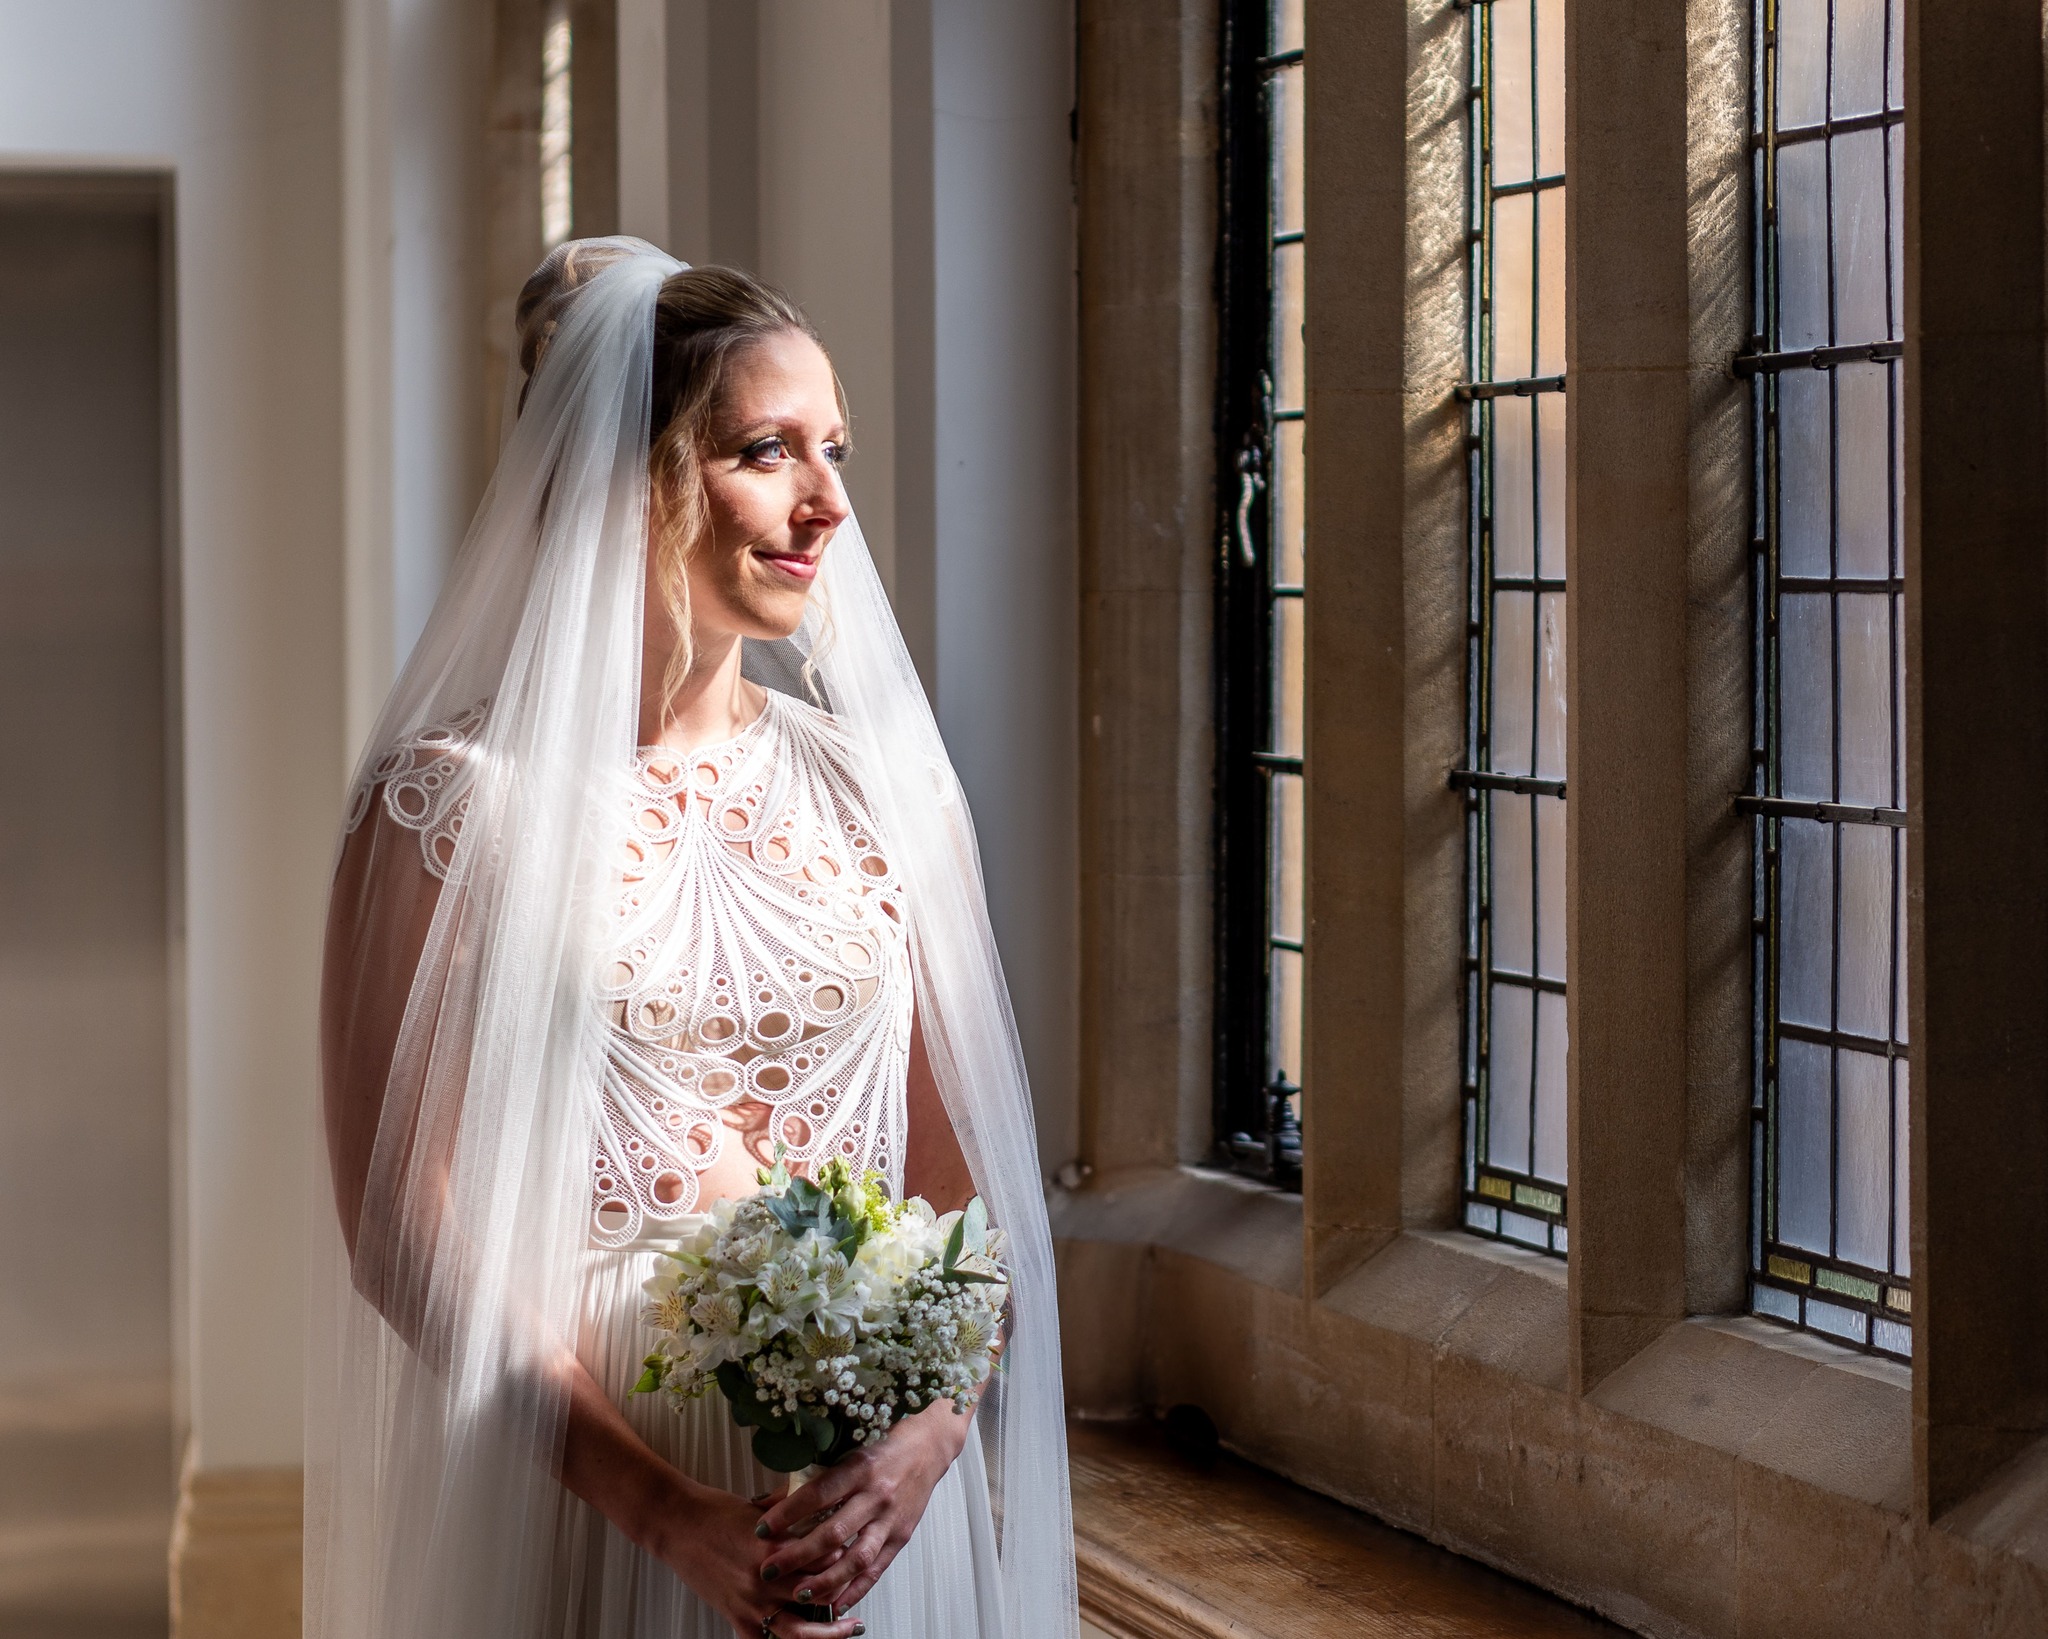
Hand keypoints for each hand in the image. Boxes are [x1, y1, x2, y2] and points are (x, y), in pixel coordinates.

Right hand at [645, 1476, 862, 1638]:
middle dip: (844, 1593)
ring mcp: (750, 1603)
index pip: (824, 1559)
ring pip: (799, 1631)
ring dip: (828, 1633)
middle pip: (819, 1595)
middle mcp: (765, 1579)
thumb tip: (819, 1497)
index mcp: (774, 1546)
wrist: (677, 1525)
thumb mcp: (761, 1506)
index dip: (845, 1557)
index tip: (856, 1553)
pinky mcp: (735, 1617)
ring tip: (849, 1628)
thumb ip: (792, 1508)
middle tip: (861, 1590)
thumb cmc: (715, 1511)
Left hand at [755, 1403, 972, 1613]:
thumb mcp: (846, 1451)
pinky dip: (856, 1589)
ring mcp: (890, 1519)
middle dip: (798, 1555)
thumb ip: (810, 1478)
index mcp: (859, 1469)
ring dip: (826, 1580)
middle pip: (834, 1532)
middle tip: (769, 1569)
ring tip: (800, 1594)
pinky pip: (877, 1569)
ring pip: (856, 1558)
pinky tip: (836, 1603)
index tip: (761, 1528)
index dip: (787, 1513)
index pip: (817, 1494)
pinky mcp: (901, 1536)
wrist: (927, 1448)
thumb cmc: (883, 1446)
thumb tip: (765, 1501)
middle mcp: (876, 1495)